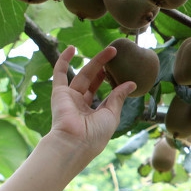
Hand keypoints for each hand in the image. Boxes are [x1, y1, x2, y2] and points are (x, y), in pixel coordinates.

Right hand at [44, 46, 134, 164]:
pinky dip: (64, 60)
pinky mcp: (59, 93)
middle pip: (93, 81)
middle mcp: (80, 104)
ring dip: (95, 61)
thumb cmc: (95, 134)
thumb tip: (131, 84)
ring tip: (111, 50)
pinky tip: (72, 48)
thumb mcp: (112, 114)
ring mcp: (69, 98)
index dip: (111, 82)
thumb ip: (118, 97)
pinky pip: (59, 74)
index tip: (122, 71)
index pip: (103, 94)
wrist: (75, 142)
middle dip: (105, 67)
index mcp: (93, 113)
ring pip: (83, 74)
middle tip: (116, 54)